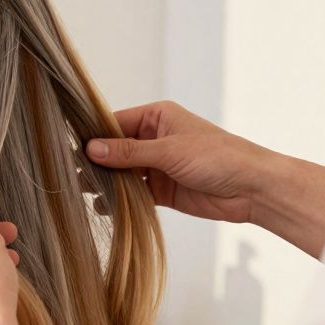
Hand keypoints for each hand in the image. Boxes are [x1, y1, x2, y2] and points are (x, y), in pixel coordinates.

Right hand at [85, 100, 270, 223]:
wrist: (253, 189)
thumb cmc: (219, 157)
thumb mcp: (170, 151)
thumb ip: (129, 152)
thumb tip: (91, 148)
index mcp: (157, 117)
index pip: (115, 123)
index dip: (94, 136)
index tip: (70, 149)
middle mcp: (154, 139)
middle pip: (115, 149)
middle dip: (96, 162)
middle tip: (71, 174)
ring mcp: (157, 165)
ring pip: (122, 172)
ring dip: (106, 182)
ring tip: (81, 192)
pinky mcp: (162, 190)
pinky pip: (134, 193)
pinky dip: (119, 199)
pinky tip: (102, 206)